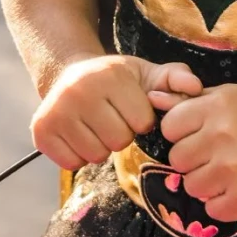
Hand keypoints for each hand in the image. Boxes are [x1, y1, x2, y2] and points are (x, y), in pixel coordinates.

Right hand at [32, 55, 201, 169]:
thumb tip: (196, 88)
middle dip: (121, 134)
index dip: (140, 119)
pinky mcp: (41, 131)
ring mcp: (56, 111)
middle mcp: (78, 91)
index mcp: (109, 75)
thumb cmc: (115, 80)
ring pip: (96, 155)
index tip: (130, 108)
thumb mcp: (145, 73)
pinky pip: (72, 163)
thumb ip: (175, 79)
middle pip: (118, 140)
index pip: (141, 122)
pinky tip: (79, 135)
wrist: (67, 73)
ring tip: (95, 126)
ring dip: (100, 146)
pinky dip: (78, 156)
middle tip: (111, 119)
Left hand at [160, 84, 236, 222]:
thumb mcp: (228, 97)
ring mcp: (234, 171)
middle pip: (176, 159)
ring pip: (191, 187)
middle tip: (214, 156)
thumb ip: (188, 100)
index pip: (170, 127)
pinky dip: (221, 204)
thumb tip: (152, 96)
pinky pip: (211, 210)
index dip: (181, 133)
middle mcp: (224, 137)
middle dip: (192, 159)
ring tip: (227, 173)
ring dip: (205, 184)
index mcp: (218, 107)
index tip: (198, 135)